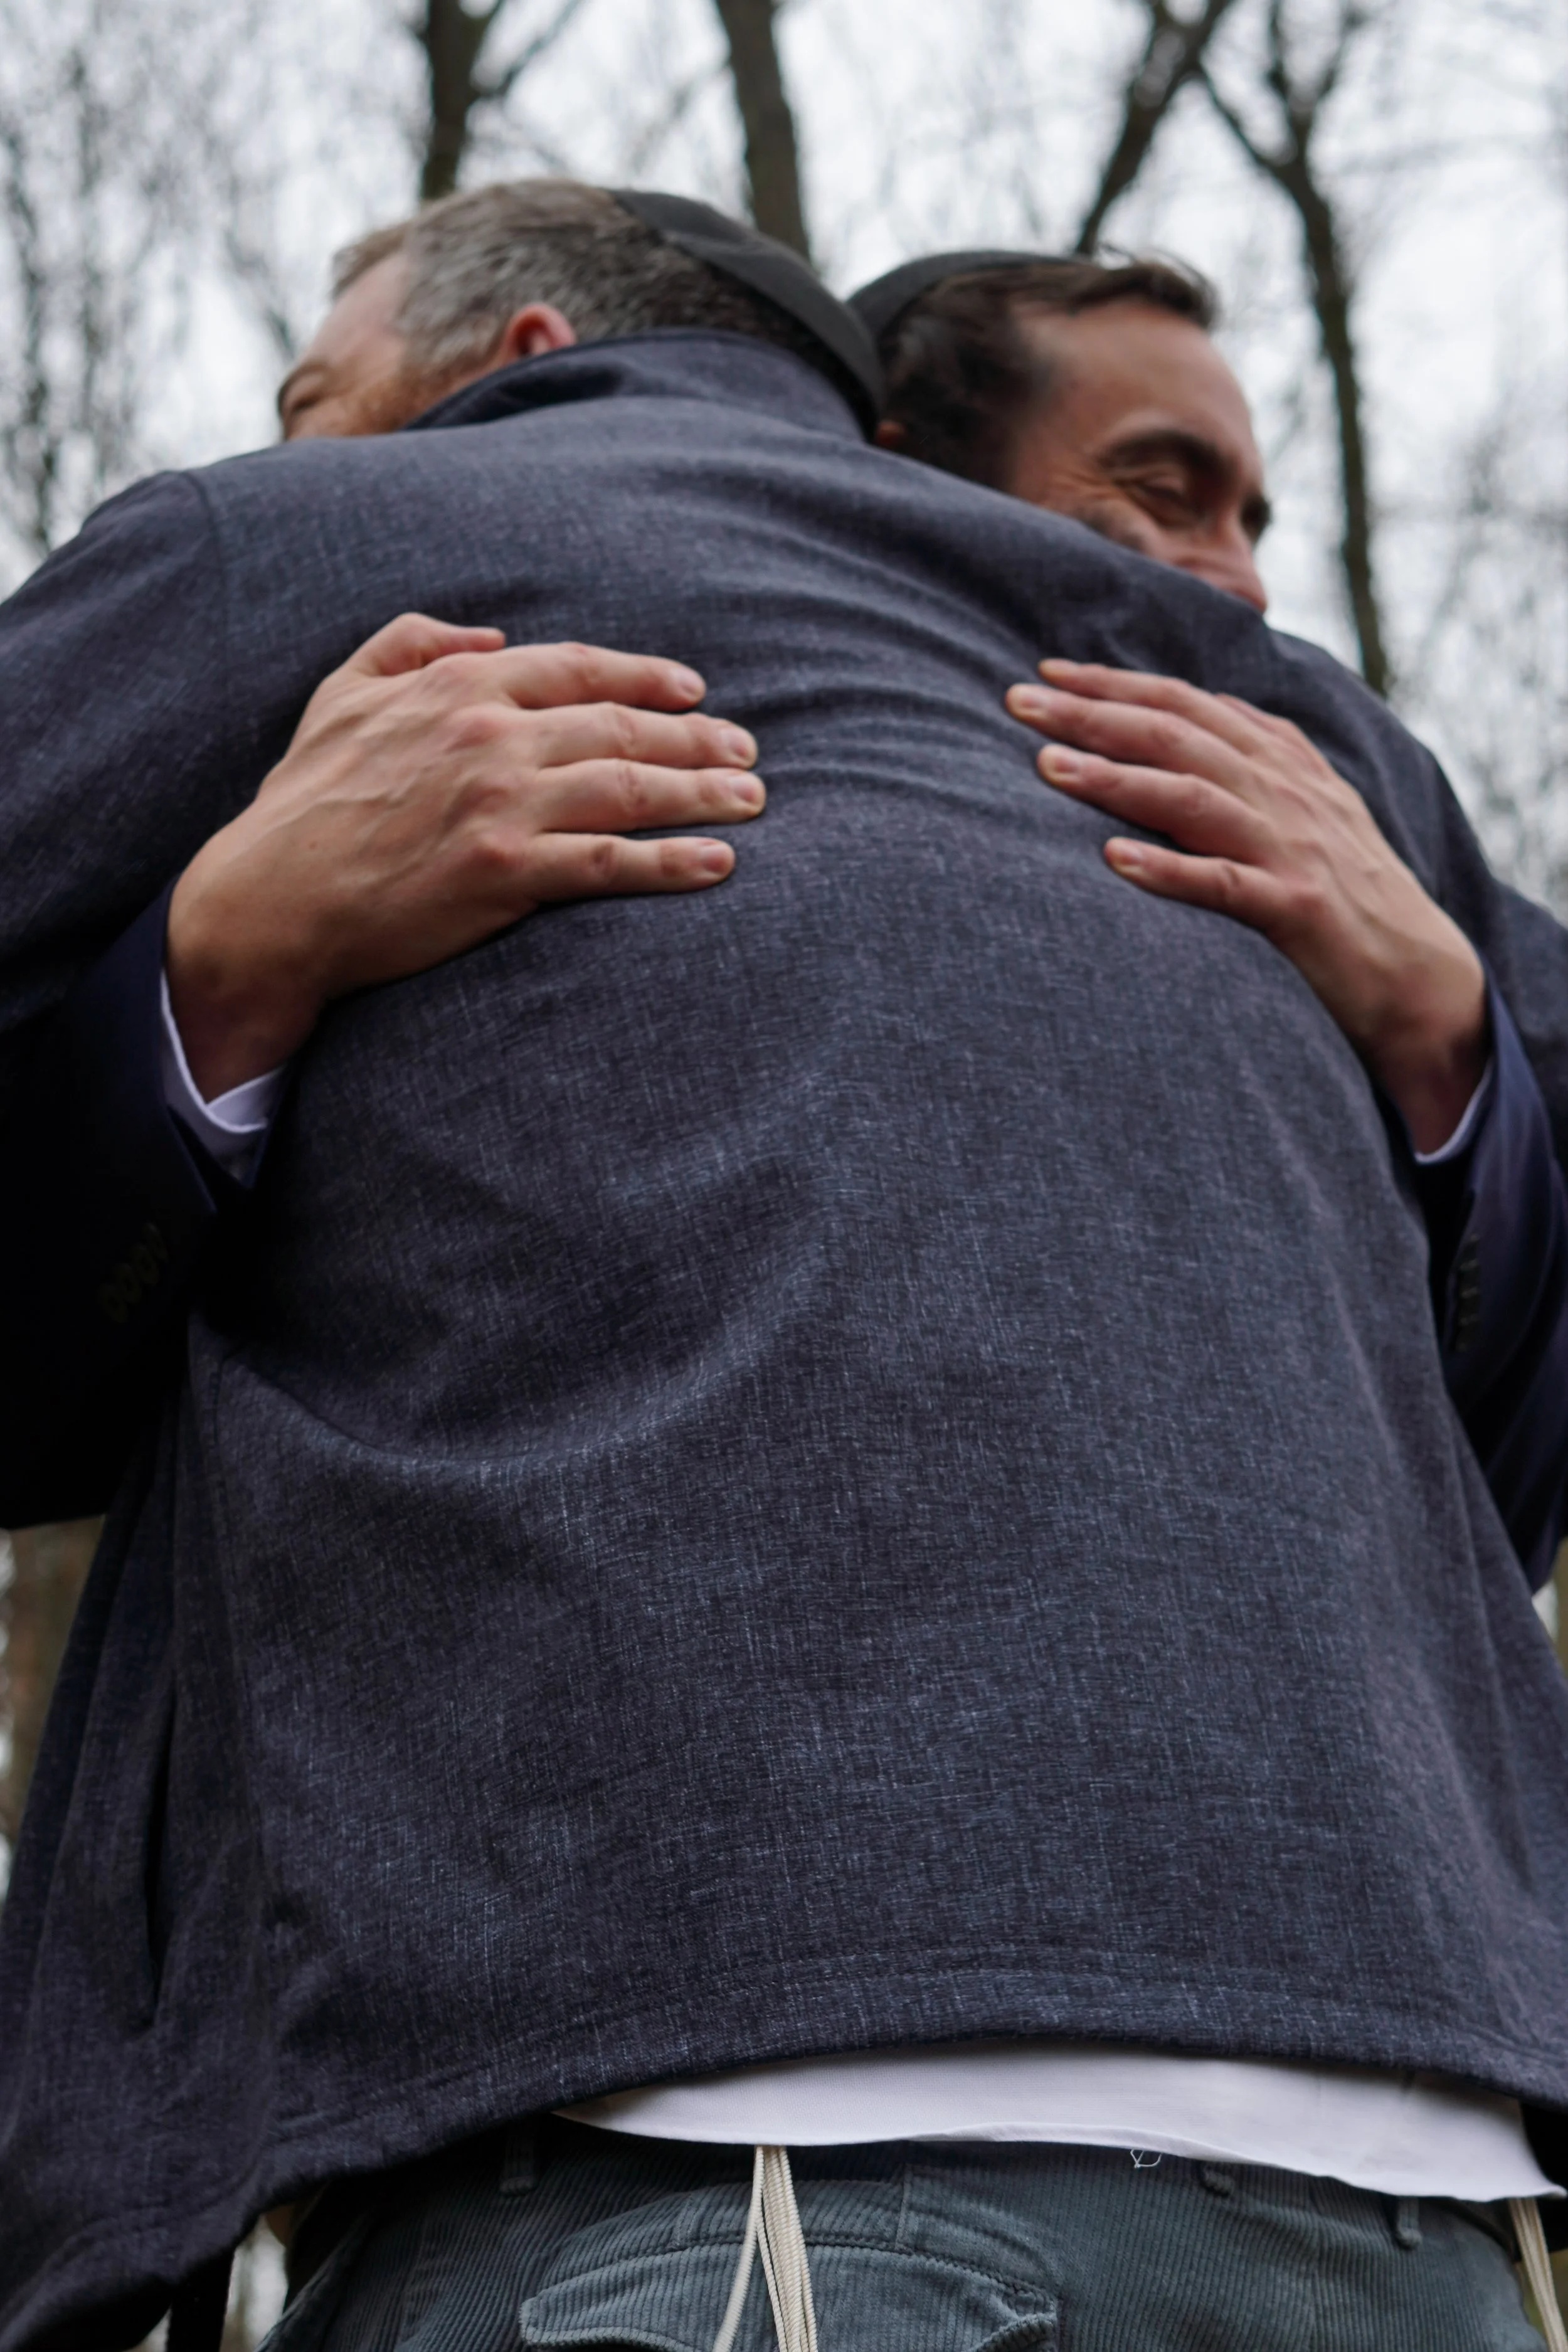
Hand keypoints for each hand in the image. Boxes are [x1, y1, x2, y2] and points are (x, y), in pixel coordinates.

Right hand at [168, 615, 765, 1098]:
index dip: (647, 679)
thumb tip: (486, 640)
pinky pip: (610, 862)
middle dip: (697, 740)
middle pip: (623, 729)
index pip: (579, 670)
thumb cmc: (306, 798)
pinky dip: (671, 861)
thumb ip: (410, 643)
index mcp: (459, 687)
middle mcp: (491, 737)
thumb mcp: (341, 692)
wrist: (272, 897)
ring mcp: (503, 805)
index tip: (694, 693)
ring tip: (752, 800)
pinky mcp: (507, 874)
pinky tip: (717, 863)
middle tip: (747, 752)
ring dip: (703, 794)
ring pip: (631, 789)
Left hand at [1006, 658, 1487, 1152]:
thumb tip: (1203, 707)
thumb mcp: (1306, 807)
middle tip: (1018, 701)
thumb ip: (1257, 757)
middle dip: (1094, 713)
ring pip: (1193, 797)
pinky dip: (1169, 870)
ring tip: (1047, 767)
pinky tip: (1113, 860)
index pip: (1186, 704)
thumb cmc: (1346, 893)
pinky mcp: (1297, 910)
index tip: (1046, 673)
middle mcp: (1283, 793)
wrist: (1420, 975)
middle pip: (1177, 735)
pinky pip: (1226, 885)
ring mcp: (1291, 848)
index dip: (1115, 684)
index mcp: (1280, 763)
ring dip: (1116, 779)